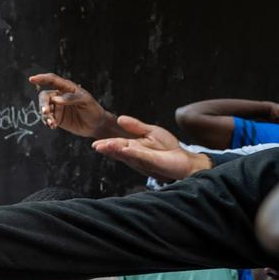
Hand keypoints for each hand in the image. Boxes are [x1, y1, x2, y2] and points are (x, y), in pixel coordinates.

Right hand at [29, 73, 116, 138]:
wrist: (96, 125)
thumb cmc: (93, 109)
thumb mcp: (86, 101)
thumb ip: (71, 99)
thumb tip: (55, 99)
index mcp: (67, 88)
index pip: (53, 80)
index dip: (42, 78)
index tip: (32, 79)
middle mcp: (60, 96)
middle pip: (45, 96)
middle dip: (43, 104)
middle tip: (45, 112)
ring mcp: (57, 107)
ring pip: (44, 108)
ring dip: (45, 116)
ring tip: (52, 123)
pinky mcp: (56, 118)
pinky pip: (47, 118)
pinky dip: (47, 122)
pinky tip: (53, 126)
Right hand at [91, 115, 211, 181]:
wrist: (183, 158)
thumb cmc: (167, 147)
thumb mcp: (150, 131)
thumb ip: (135, 126)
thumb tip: (119, 119)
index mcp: (133, 146)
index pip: (117, 144)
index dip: (106, 143)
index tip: (95, 143)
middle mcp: (134, 154)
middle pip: (118, 150)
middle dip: (107, 148)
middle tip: (96, 146)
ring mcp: (142, 159)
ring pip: (126, 154)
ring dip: (115, 150)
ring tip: (104, 146)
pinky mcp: (151, 161)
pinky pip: (140, 156)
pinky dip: (131, 152)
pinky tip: (124, 149)